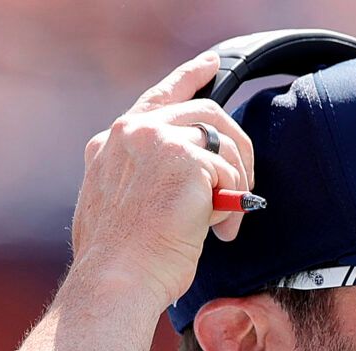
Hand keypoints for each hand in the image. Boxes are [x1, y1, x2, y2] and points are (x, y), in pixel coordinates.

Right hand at [69, 51, 257, 306]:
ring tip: (223, 223)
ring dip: (236, 184)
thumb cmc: (122, 263)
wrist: (117, 280)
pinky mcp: (185, 157)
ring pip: (224, 143)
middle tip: (244, 184)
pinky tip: (218, 231)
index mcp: (111, 143)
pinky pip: (230, 173)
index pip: (159, 98)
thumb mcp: (120, 208)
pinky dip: (233, 205)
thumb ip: (145, 180)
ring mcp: (157, 139)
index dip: (189, 78)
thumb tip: (199, 180)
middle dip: (237, 148)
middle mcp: (131, 132)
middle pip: (207, 113)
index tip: (210, 66)